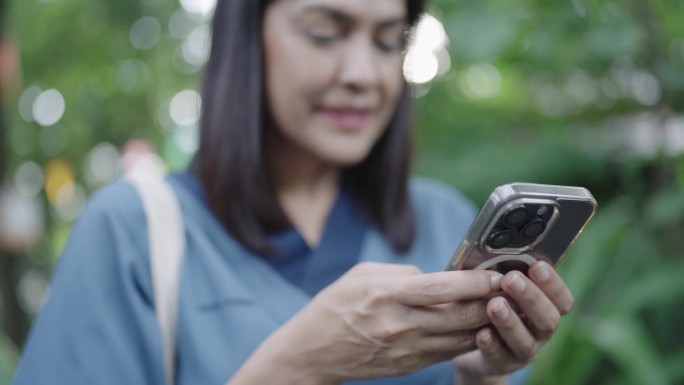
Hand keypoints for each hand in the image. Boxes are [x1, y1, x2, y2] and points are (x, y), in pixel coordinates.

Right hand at [239, 262, 503, 384]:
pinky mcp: (407, 366)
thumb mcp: (360, 274)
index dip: (476, 282)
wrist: (311, 353)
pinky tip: (477, 325)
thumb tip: (435, 277)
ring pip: (460, 338)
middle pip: (460, 316)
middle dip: (492, 303)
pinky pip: (447, 352)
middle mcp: (399, 325)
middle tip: (512, 289)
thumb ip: (401, 273)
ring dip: (485, 323)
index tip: (498, 274)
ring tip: (503, 307)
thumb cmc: (333, 306)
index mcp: (386, 295)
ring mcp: (404, 350)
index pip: (442, 289)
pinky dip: (466, 338)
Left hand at [452, 261, 573, 380]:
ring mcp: (524, 349)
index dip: (553, 284)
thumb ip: (501, 271)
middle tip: (510, 280)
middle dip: (530, 297)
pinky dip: (491, 345)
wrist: (472, 340)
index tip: (538, 266)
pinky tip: (481, 333)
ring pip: (526, 340)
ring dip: (510, 322)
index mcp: (545, 307)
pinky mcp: (503, 364)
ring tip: (494, 305)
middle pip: (547, 318)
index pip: (562, 299)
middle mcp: (540, 330)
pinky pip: (501, 357)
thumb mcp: (497, 285)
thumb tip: (493, 250)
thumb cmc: (488, 301)